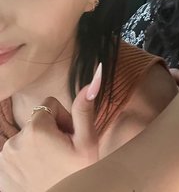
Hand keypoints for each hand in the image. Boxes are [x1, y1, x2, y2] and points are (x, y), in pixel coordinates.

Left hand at [0, 64, 101, 191]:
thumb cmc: (76, 174)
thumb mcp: (87, 142)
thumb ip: (85, 108)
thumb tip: (95, 77)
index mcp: (36, 130)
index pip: (50, 105)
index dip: (64, 118)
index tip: (68, 137)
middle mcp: (15, 141)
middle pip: (38, 120)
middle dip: (51, 131)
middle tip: (62, 152)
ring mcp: (4, 157)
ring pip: (28, 136)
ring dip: (39, 145)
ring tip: (51, 162)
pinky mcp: (1, 169)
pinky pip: (17, 151)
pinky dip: (27, 158)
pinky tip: (38, 170)